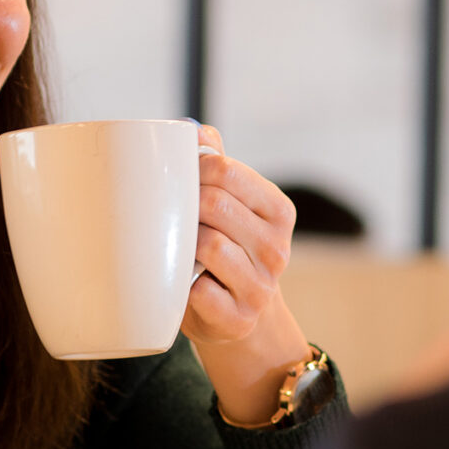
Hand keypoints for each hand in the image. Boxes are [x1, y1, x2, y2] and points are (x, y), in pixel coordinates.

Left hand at [182, 125, 311, 423]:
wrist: (235, 315)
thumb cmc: (224, 249)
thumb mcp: (231, 208)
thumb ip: (216, 166)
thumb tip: (192, 130)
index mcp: (278, 212)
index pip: (228, 171)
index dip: (193, 169)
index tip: (179, 179)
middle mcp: (277, 249)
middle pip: (215, 204)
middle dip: (184, 205)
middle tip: (170, 214)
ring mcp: (261, 287)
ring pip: (209, 245)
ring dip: (183, 243)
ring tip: (177, 246)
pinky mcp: (238, 318)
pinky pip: (198, 289)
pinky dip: (181, 282)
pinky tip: (181, 280)